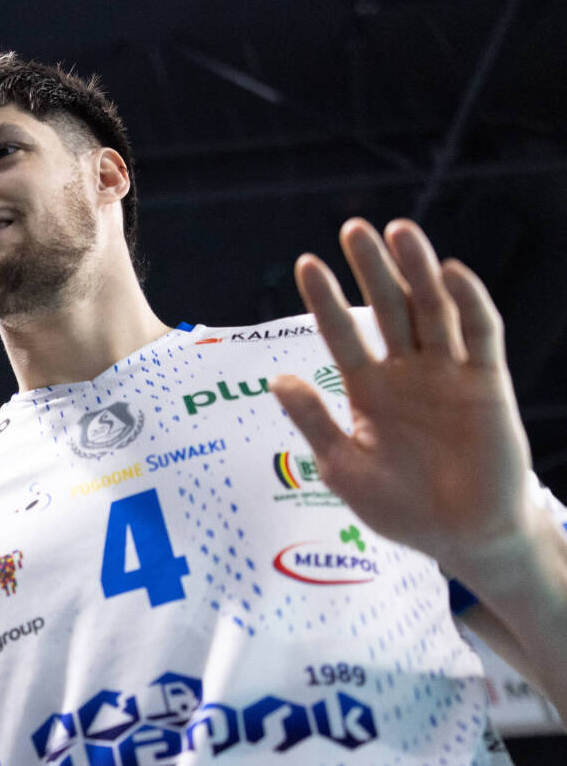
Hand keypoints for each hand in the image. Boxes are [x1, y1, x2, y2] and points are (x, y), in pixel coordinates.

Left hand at [271, 218, 534, 580]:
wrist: (461, 537)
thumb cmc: (400, 507)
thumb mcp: (344, 467)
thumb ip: (314, 421)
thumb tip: (276, 379)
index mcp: (369, 389)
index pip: (344, 333)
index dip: (326, 300)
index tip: (306, 264)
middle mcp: (408, 372)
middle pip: (389, 308)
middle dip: (372, 269)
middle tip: (354, 228)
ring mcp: (449, 374)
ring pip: (432, 310)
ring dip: (417, 271)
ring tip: (399, 231)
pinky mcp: (488, 383)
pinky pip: (481, 334)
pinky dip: (468, 301)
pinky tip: (449, 272)